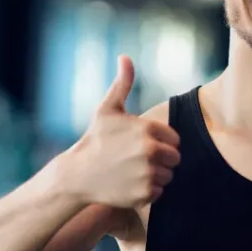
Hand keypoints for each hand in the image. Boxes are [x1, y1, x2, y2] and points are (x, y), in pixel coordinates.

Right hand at [62, 55, 180, 207]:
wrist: (76, 175)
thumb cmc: (94, 140)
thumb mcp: (107, 109)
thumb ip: (122, 84)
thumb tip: (125, 57)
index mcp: (147, 129)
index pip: (174, 139)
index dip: (161, 143)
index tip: (143, 146)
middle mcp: (150, 151)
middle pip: (175, 159)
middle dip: (161, 160)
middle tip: (138, 161)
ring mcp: (147, 173)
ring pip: (168, 176)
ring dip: (156, 176)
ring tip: (133, 172)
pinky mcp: (144, 194)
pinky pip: (160, 193)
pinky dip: (148, 192)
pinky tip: (130, 185)